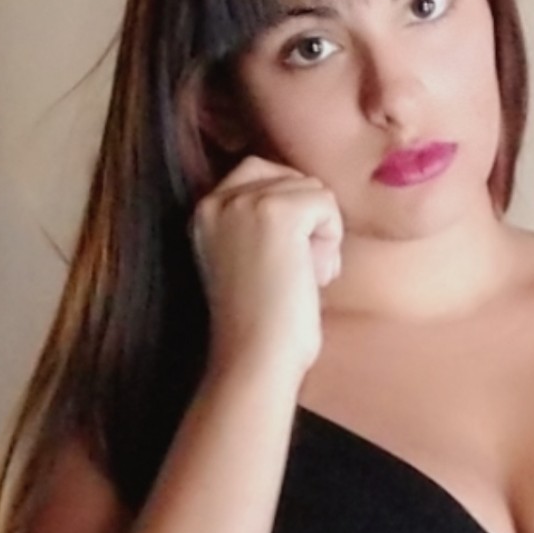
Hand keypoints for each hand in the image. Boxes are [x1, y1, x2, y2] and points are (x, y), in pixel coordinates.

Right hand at [191, 156, 343, 380]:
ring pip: (312, 190)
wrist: (256, 359)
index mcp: (202, 212)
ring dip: (321, 234)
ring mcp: (245, 201)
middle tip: (299, 269)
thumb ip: (260, 224)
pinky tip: (314, 276)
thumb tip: (311, 195)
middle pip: (289, 176)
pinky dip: (331, 240)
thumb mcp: (244, 259)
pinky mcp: (277, 211)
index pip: (259, 173)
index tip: (282, 261)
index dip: (289, 211)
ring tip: (304, 278)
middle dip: (306, 218)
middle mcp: (217, 199)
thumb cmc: (260, 326)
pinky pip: (326, 202)